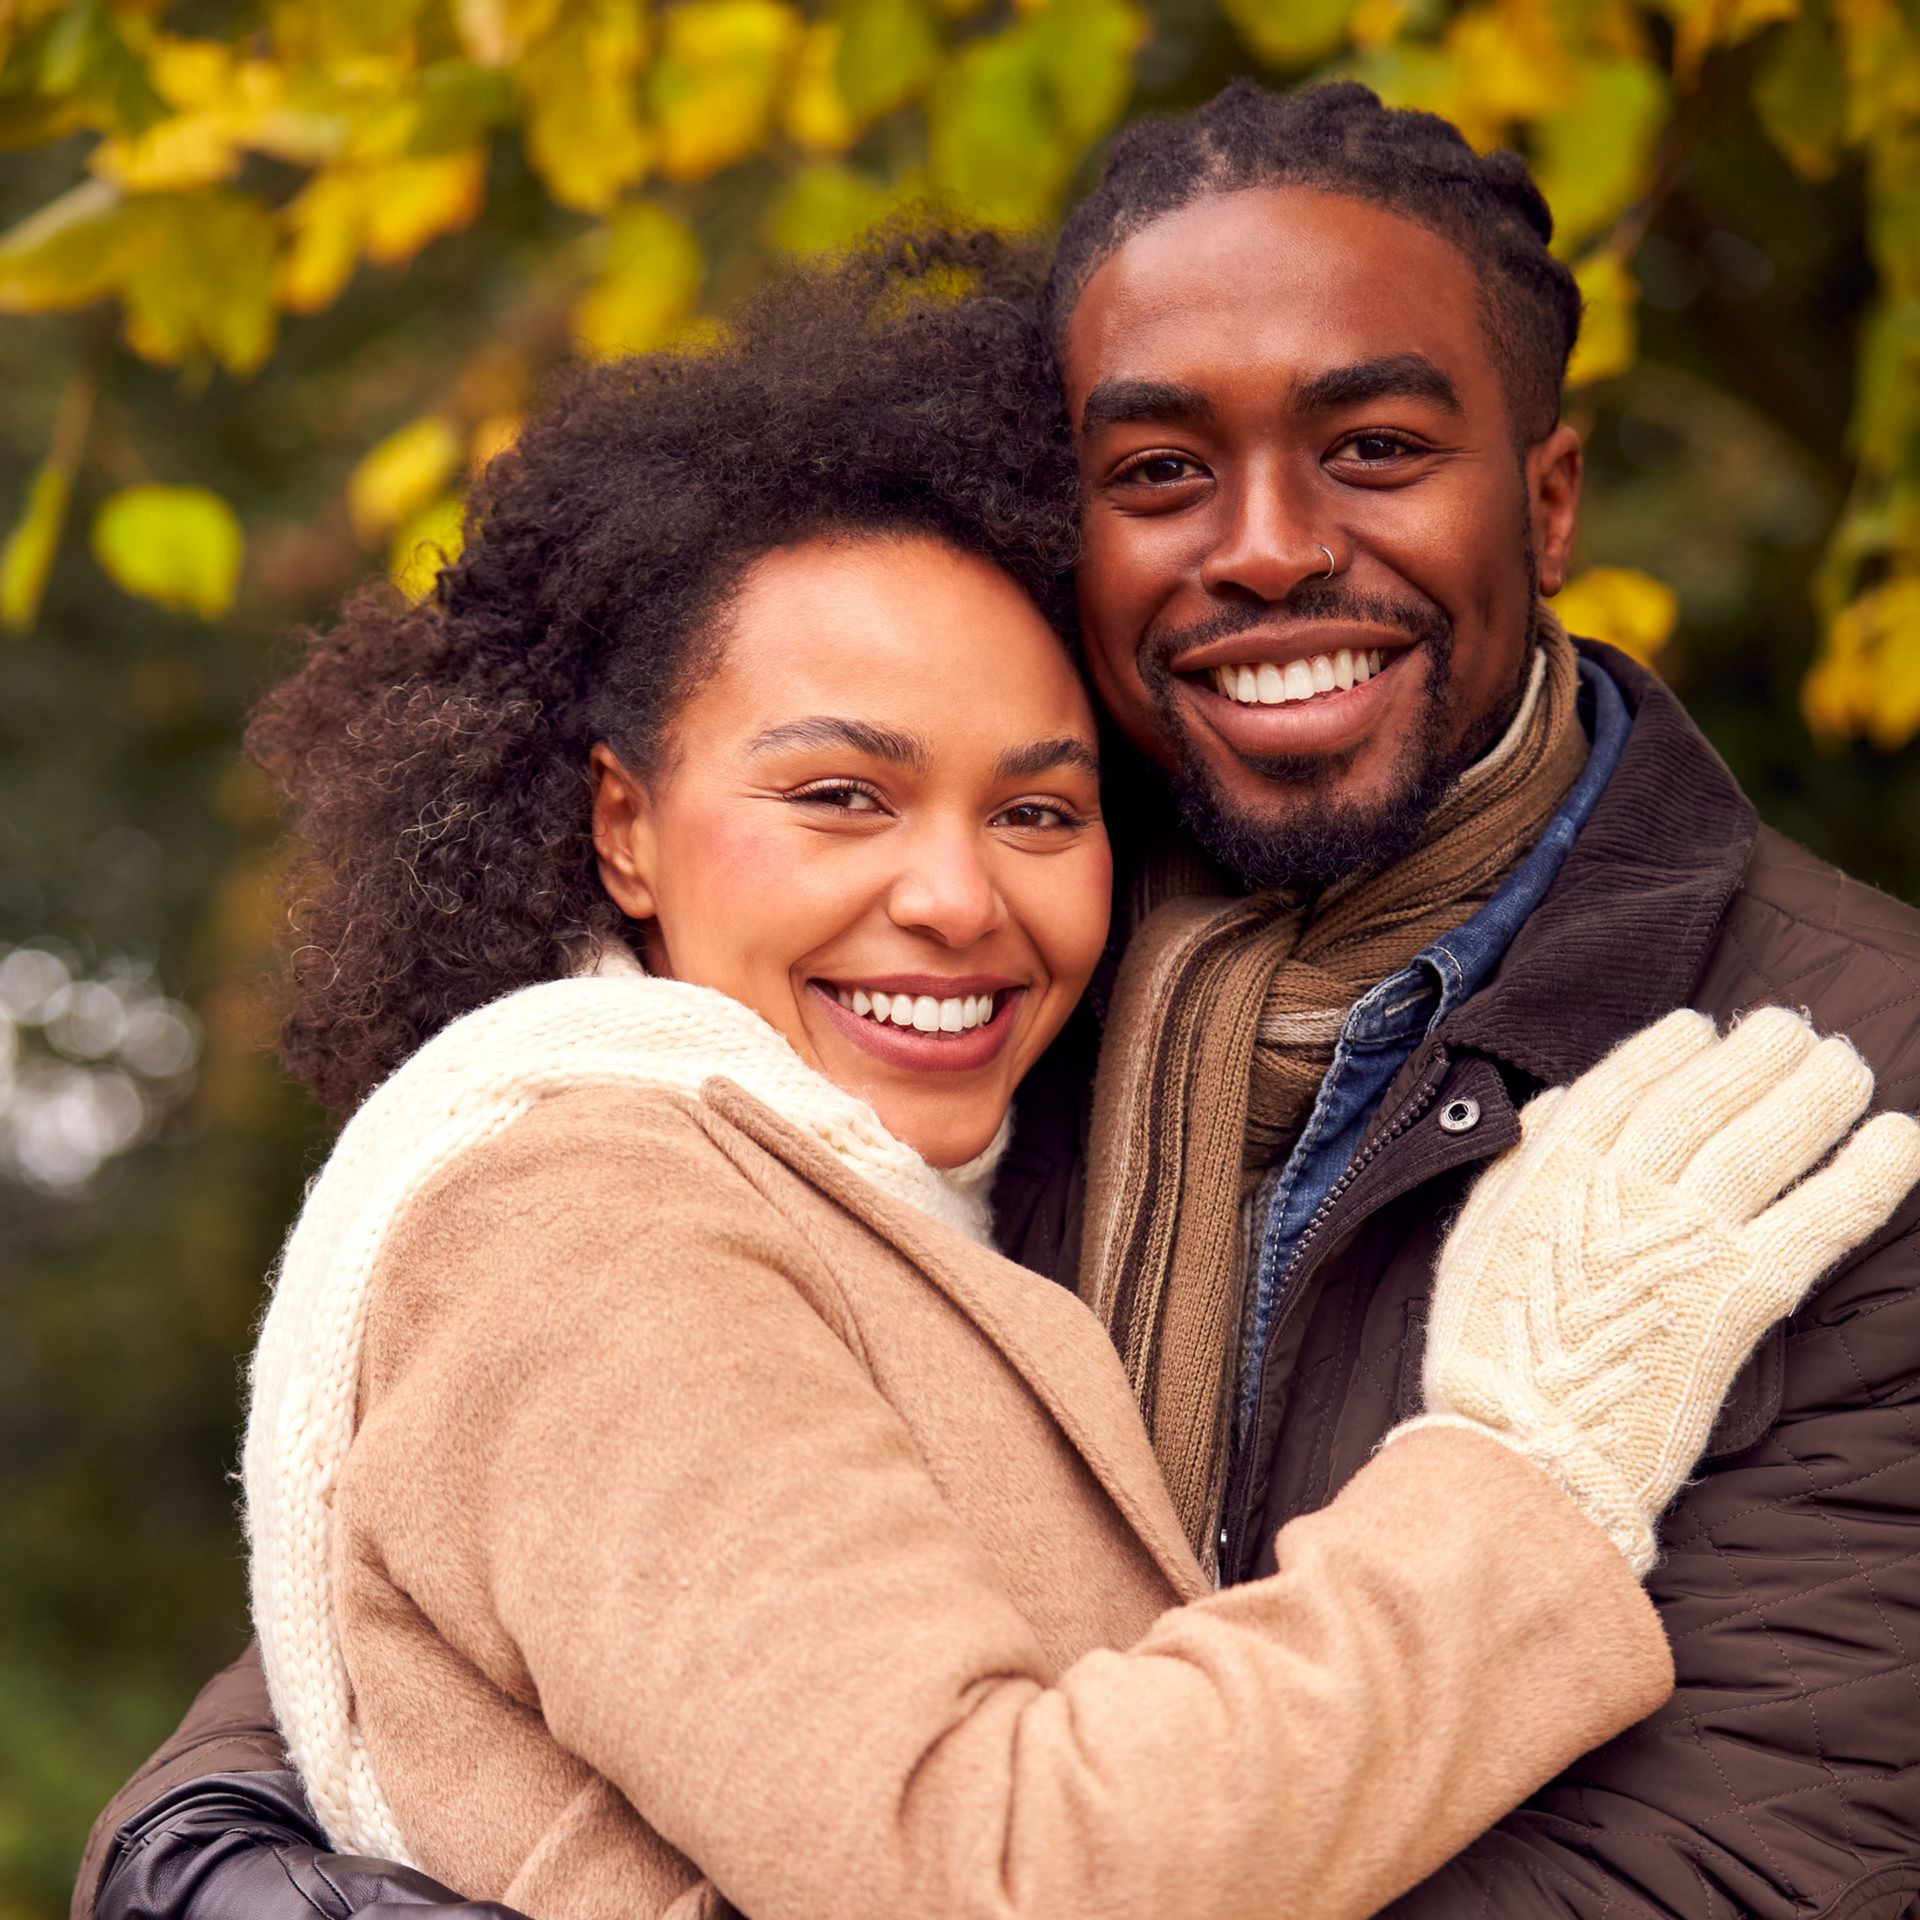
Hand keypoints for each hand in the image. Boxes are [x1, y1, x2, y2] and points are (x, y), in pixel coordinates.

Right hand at [1392, 1007, 1919, 1571]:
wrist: (1523, 1450)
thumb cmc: (1490, 1351)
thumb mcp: (1477, 1235)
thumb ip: (1522, 1160)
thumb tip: (1569, 1099)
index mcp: (1556, 1167)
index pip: (1630, 1082)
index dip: (1673, 1048)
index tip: (1706, 1027)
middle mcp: (1628, 1186)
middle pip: (1709, 1097)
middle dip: (1759, 1055)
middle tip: (1797, 1029)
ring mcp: (1688, 1237)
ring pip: (1767, 1140)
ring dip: (1818, 1093)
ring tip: (1849, 1064)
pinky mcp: (1741, 1295)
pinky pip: (1817, 1219)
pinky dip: (1865, 1175)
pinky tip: (1900, 1138)